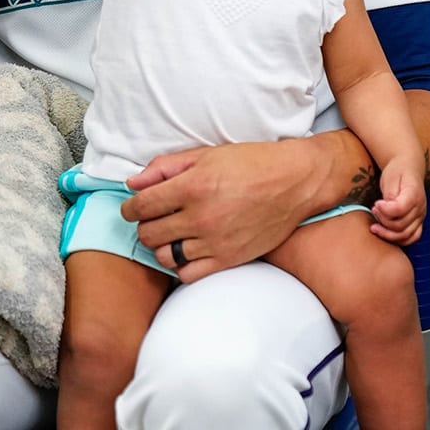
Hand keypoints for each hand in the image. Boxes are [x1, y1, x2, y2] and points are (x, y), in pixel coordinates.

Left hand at [123, 139, 327, 283]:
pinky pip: (188, 274)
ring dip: (163, 245)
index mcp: (193, 186)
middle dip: (147, 224)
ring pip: (164, 256)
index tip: (136, 207)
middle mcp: (202, 216)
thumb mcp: (208, 155)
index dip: (131, 208)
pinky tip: (190, 249)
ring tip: (175, 233)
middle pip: (148, 233)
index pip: (140, 207)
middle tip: (159, 217)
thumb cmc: (254, 163)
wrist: (297, 181)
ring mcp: (216, 240)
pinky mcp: (230, 258)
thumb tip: (133, 184)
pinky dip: (182, 265)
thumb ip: (166, 167)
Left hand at [371, 156, 426, 245]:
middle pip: (401, 225)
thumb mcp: (391, 178)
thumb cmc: (397, 172)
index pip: (400, 209)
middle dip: (383, 220)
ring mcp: (420, 217)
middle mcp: (421, 207)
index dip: (385, 210)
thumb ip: (390, 195)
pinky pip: (410, 238)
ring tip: (375, 224)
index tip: (376, 203)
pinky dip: (397, 240)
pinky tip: (384, 232)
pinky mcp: (417, 222)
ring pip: (405, 235)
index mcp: (414, 194)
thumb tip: (386, 210)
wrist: (408, 168)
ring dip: (387, 233)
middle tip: (373, 210)